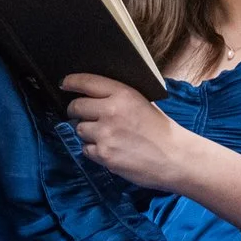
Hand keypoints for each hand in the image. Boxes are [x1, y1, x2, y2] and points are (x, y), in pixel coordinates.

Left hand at [62, 73, 191, 189]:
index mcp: (123, 94)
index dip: (71, 82)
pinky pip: (85, 149)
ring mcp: (105, 134)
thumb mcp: (143, 102)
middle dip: (75, 111)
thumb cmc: (162, 130)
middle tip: (81, 114)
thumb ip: (120, 97)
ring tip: (104, 136)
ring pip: (79, 129)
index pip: (86, 82)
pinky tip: (109, 149)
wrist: (175, 158)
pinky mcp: (104, 154)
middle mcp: (110, 111)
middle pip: (76, 107)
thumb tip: (95, 95)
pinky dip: (93, 150)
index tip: (64, 84)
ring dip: (87, 132)